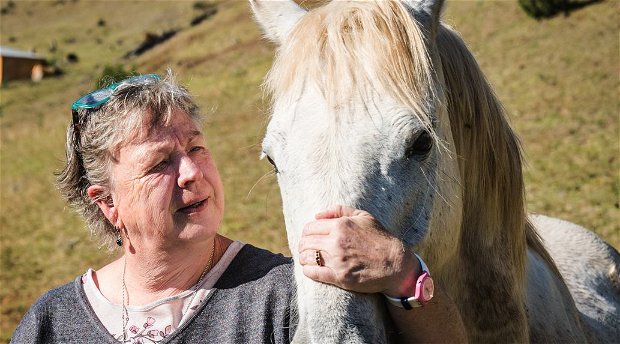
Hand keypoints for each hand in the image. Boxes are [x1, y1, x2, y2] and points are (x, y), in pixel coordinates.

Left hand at [297, 205, 420, 295]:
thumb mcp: (363, 216)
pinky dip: (307, 270)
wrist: (396, 264)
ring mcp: (337, 260)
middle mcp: (336, 242)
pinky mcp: (340, 277)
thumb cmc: (380, 239)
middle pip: (305, 243)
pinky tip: (309, 269)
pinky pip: (313, 273)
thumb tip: (317, 215)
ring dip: (303, 258)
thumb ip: (339, 211)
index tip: (309, 238)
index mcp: (340, 226)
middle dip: (303, 246)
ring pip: (307, 257)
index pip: (309, 228)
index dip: (306, 233)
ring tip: (307, 259)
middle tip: (306, 249)